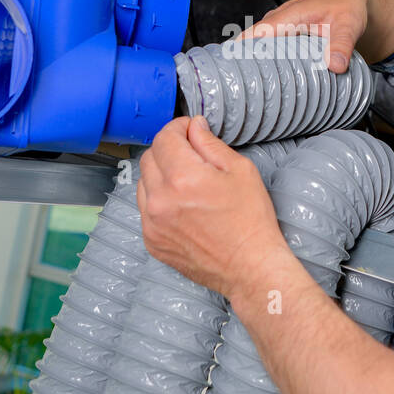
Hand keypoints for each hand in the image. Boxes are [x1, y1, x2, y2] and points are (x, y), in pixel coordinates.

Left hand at [136, 115, 289, 298]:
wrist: (249, 266)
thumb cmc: (250, 220)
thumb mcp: (240, 170)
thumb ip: (210, 144)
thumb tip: (194, 127)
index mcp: (182, 178)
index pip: (164, 138)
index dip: (178, 128)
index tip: (190, 130)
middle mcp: (160, 200)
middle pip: (149, 157)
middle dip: (168, 149)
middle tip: (191, 154)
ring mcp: (152, 223)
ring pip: (143, 183)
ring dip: (161, 175)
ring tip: (187, 183)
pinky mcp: (152, 240)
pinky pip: (145, 208)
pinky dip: (159, 200)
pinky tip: (182, 206)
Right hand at [236, 0, 371, 73]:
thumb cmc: (346, 4)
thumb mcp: (348, 25)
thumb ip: (341, 45)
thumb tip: (335, 66)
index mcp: (289, 15)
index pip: (257, 33)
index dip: (241, 49)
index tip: (229, 66)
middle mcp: (280, 19)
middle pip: (250, 40)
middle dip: (240, 60)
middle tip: (236, 86)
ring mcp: (280, 25)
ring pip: (257, 43)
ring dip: (250, 60)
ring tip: (245, 86)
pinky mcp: (284, 32)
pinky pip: (266, 44)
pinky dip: (262, 58)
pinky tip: (262, 75)